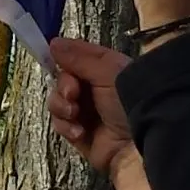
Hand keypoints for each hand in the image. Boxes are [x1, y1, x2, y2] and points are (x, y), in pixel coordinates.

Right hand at [48, 37, 155, 189]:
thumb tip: (55, 43)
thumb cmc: (130, 103)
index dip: (65, 56)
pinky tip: (79, 130)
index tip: (51, 54)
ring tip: (74, 112)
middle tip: (72, 92)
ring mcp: (88, 113)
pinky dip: (66, 126)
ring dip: (61, 106)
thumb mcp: (106, 72)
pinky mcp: (80, 134)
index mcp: (107, 70)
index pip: (79, 56)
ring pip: (58, 102)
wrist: (138, 146)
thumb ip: (79, 57)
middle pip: (63, 79)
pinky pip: (60, 124)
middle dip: (64, 85)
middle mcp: (96, 90)